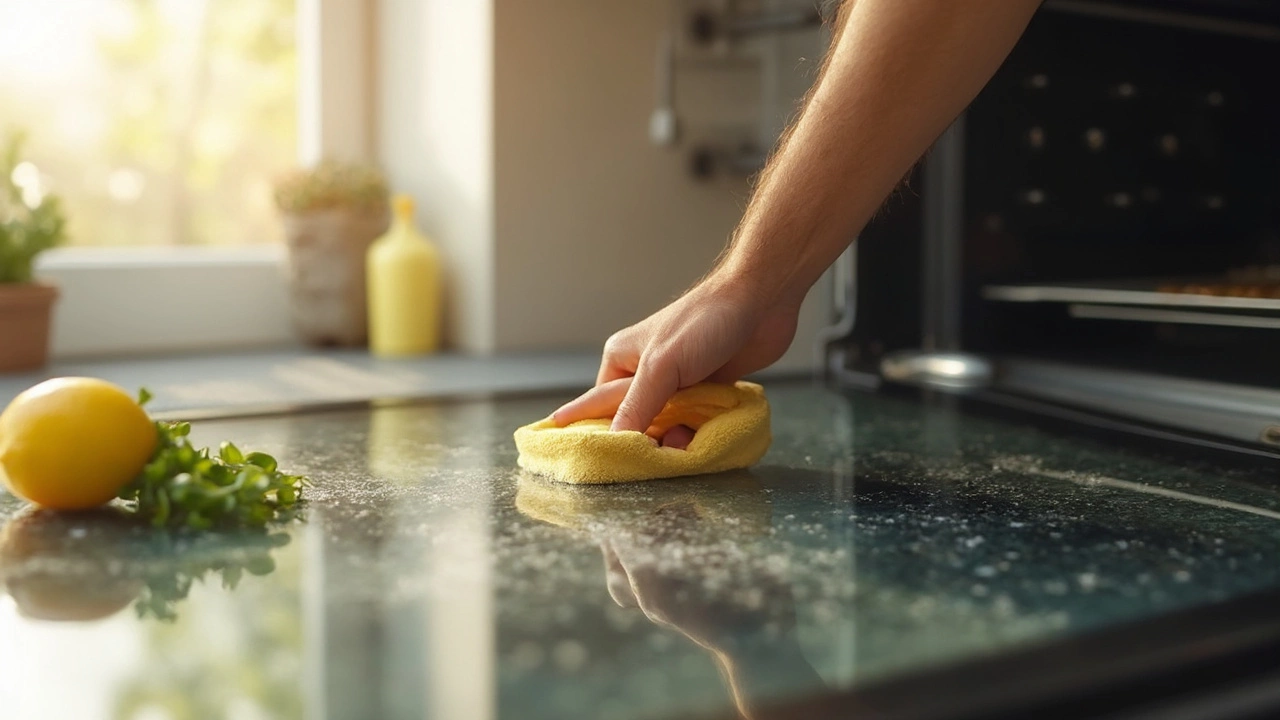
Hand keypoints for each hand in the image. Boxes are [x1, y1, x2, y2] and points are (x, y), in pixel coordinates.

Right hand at [553, 272, 802, 435]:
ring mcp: (677, 383)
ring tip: (688, 446)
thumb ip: (637, 405)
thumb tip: (613, 443)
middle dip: (646, 442)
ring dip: (677, 440)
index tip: (590, 464)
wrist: (762, 303)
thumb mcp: (663, 366)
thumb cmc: (705, 323)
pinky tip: (706, 439)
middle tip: (657, 460)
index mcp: (622, 360)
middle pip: (636, 422)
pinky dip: (699, 433)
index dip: (594, 435)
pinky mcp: (706, 389)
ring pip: (668, 425)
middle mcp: (645, 373)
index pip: (597, 406)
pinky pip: (694, 422)